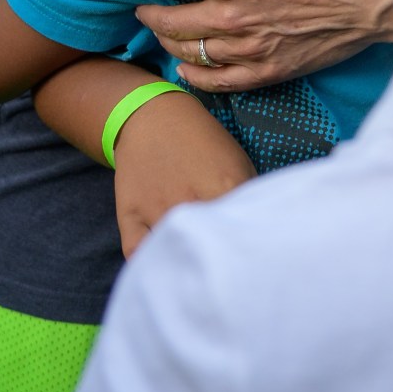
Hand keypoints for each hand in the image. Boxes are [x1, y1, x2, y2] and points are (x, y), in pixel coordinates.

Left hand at [94, 0, 392, 90]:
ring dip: (167, 40)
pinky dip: (195, 76)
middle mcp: (231, 18)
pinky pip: (219, 82)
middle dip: (145, 10)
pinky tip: (187, 68)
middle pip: (168, 21)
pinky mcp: (271, 70)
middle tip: (140, 2)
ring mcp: (251, 49)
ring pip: (190, 53)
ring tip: (162, 28)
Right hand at [110, 87, 254, 255]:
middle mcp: (190, 201)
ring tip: (198, 273)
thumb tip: (262, 230)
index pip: (244, 231)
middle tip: (227, 269)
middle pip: (212, 250)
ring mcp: (158, 210)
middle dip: (222, 262)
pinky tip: (164, 266)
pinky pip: (138, 253)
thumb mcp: (238, 161)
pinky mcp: (130, 214)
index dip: (251, 245)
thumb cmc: (202, 140)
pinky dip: (150, 263)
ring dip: (188, 266)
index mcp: (224, 186)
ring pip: (176, 255)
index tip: (253, 253)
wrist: (152, 117)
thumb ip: (250, 195)